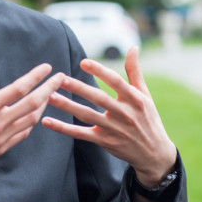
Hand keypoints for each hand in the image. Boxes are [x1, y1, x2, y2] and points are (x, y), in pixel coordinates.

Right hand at [0, 51, 65, 195]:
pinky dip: (32, 123)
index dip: (35, 76)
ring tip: (50, 95)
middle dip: (49, 89)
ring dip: (43, 106)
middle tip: (61, 78)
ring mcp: (0, 139)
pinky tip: (33, 116)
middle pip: (32, 104)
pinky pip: (22, 134)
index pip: (18, 88)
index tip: (47, 67)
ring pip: (31, 120)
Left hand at [42, 47, 175, 186]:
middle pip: (99, 98)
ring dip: (68, 106)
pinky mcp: (104, 141)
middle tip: (60, 78)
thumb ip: (134, 71)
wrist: (154, 153)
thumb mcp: (145, 95)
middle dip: (79, 88)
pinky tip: (47, 121)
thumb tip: (133, 48)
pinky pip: (80, 134)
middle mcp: (124, 114)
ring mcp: (113, 129)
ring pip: (87, 116)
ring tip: (50, 96)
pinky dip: (63, 128)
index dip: (100, 71)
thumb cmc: (148, 119)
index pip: (115, 81)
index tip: (83, 62)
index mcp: (134, 99)